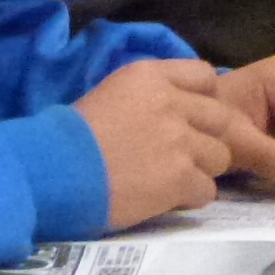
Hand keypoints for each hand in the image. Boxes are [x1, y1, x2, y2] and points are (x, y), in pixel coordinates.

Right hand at [72, 59, 246, 225]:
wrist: (52, 171)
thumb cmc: (71, 136)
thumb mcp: (111, 94)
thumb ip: (149, 96)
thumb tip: (174, 112)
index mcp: (151, 75)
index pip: (205, 75)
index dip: (203, 100)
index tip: (191, 117)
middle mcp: (172, 102)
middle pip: (222, 119)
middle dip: (208, 139)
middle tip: (186, 156)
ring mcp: (180, 140)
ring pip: (221, 157)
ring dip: (201, 171)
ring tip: (172, 180)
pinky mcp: (180, 177)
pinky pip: (208, 190)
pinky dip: (190, 198)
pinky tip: (165, 199)